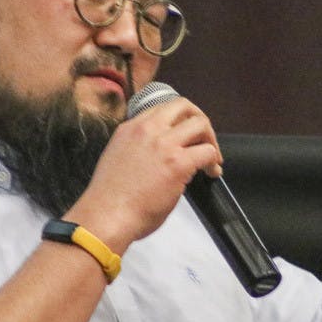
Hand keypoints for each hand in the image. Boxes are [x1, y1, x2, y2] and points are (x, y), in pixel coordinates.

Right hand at [67, 97, 221, 252]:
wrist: (107, 215)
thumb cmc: (109, 199)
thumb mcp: (118, 158)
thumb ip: (138, 150)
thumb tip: (157, 157)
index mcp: (130, 129)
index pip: (161, 108)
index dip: (178, 119)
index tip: (184, 134)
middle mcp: (147, 130)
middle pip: (183, 106)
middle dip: (199, 121)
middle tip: (203, 139)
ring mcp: (164, 144)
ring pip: (200, 124)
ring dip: (210, 139)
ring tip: (211, 158)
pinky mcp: (178, 163)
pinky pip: (208, 151)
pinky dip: (214, 161)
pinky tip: (212, 172)